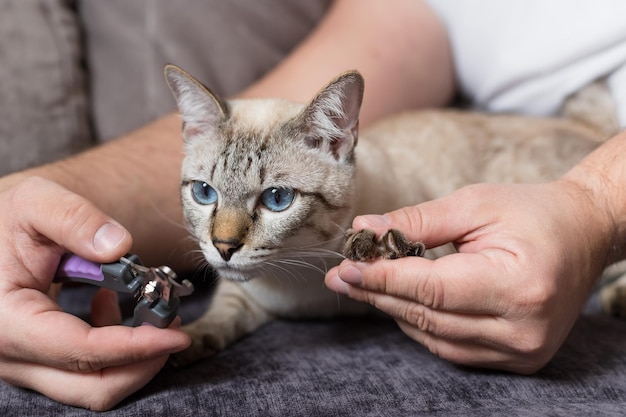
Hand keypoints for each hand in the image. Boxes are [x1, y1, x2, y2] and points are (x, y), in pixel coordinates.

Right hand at [0, 177, 190, 410]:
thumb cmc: (5, 219)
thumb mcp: (35, 203)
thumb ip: (74, 218)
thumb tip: (118, 246)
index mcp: (7, 321)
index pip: (81, 351)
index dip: (135, 346)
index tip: (177, 334)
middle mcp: (10, 355)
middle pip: (93, 388)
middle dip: (144, 362)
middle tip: (172, 326)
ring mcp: (22, 363)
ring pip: (91, 386)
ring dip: (131, 356)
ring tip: (144, 311)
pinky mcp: (35, 360)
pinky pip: (82, 373)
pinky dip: (111, 349)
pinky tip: (109, 306)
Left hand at [326, 180, 612, 373]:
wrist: (584, 235)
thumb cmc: (532, 213)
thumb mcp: (475, 204)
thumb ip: (419, 221)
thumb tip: (366, 231)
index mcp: (518, 284)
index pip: (432, 288)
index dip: (383, 278)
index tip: (346, 268)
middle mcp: (521, 327)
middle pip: (428, 315)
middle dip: (379, 293)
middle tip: (342, 276)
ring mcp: (521, 350)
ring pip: (434, 337)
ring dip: (396, 310)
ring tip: (368, 283)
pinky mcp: (517, 359)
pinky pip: (451, 349)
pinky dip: (421, 325)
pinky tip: (404, 302)